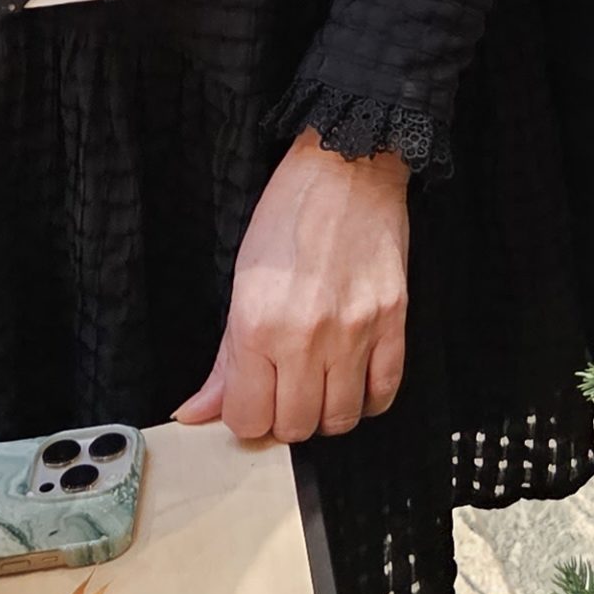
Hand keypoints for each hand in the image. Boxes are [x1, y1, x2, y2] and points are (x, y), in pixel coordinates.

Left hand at [174, 128, 411, 441]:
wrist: (348, 166)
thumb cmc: (289, 213)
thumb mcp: (242, 281)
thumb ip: (226, 357)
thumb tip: (199, 412)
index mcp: (258, 325)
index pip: (249, 419)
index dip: (248, 416)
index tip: (253, 398)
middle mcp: (307, 336)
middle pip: (295, 427)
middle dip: (285, 417)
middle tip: (285, 389)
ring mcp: (355, 330)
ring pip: (341, 419)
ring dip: (327, 412)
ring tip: (320, 384)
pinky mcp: (394, 320)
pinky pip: (384, 392)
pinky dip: (368, 398)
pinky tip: (354, 378)